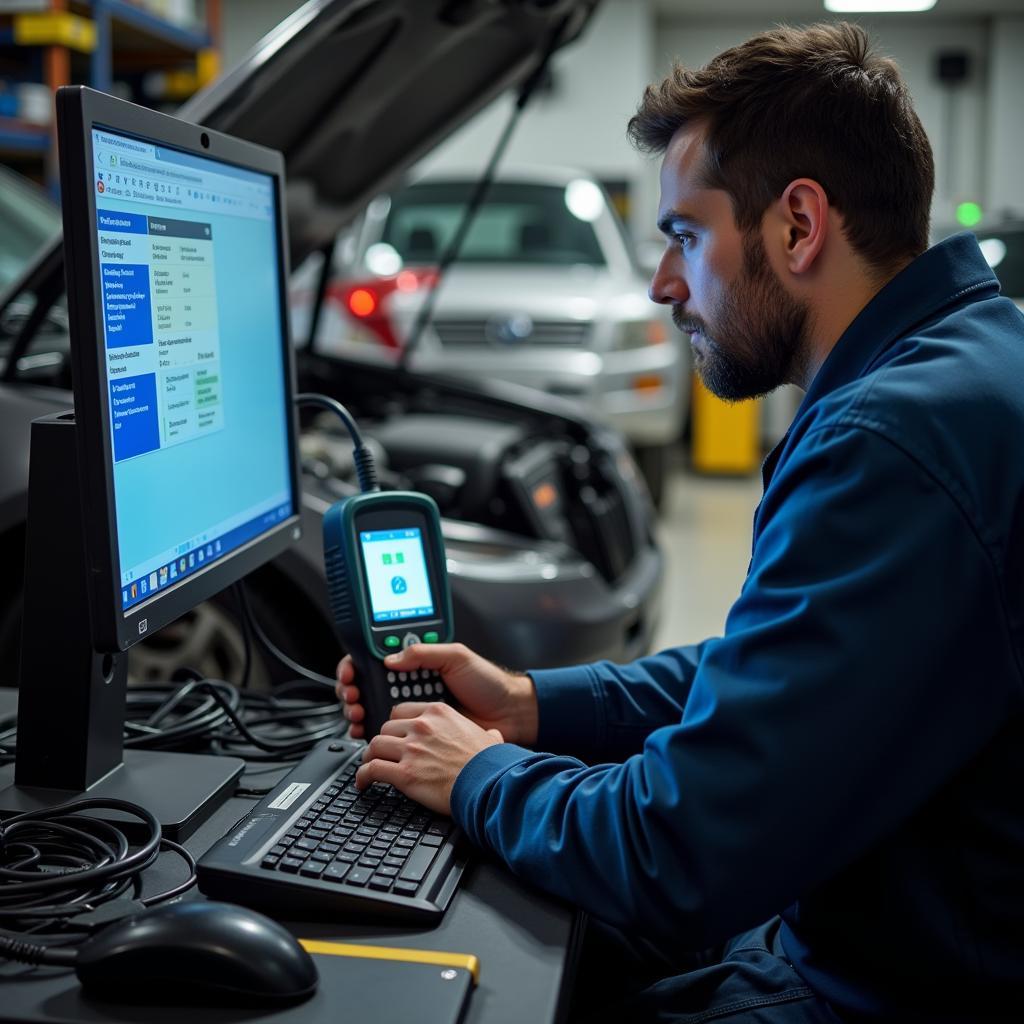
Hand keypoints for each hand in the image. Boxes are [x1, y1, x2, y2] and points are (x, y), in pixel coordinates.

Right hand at [336, 643, 537, 744]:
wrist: (506, 714)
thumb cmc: (487, 683)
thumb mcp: (456, 656)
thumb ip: (424, 653)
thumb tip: (391, 658)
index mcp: (417, 666)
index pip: (377, 662)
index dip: (357, 666)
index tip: (351, 673)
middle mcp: (410, 687)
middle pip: (367, 687)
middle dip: (352, 691)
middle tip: (353, 697)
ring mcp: (413, 713)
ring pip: (372, 710)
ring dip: (357, 711)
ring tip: (358, 713)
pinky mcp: (418, 737)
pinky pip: (388, 736)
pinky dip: (371, 734)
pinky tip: (366, 732)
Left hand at [355, 702, 502, 814]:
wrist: (489, 784)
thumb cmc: (490, 763)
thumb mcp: (489, 737)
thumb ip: (485, 733)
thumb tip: (493, 736)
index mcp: (438, 713)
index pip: (402, 711)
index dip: (395, 724)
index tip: (395, 734)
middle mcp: (422, 727)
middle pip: (386, 728)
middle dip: (383, 741)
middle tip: (383, 753)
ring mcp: (411, 749)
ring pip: (375, 745)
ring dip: (370, 757)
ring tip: (370, 766)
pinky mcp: (405, 773)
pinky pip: (372, 769)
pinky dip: (363, 775)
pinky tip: (363, 782)